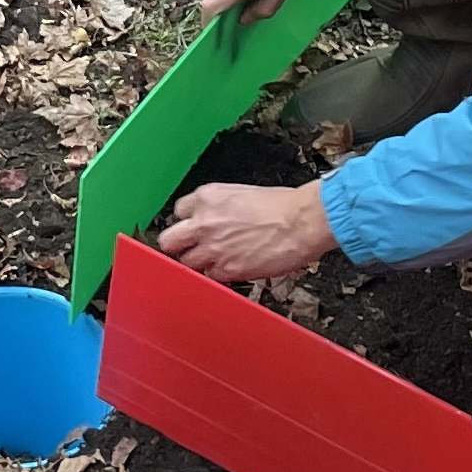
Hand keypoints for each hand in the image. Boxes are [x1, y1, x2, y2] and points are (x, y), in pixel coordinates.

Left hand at [159, 180, 338, 282]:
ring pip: (186, 263)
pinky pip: (209, 277)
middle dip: (178, 245)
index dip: (188, 222)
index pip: (179, 212)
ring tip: (214, 261)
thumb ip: (220, 207)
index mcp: (208, 198)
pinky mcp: (226, 269)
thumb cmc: (283, 206)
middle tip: (190, 248)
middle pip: (169, 240)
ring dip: (197, 263)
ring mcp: (213, 248)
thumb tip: (216, 218)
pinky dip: (217, 276)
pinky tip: (230, 269)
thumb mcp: (243, 193)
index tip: (193, 227)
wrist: (302, 222)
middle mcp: (204, 222)